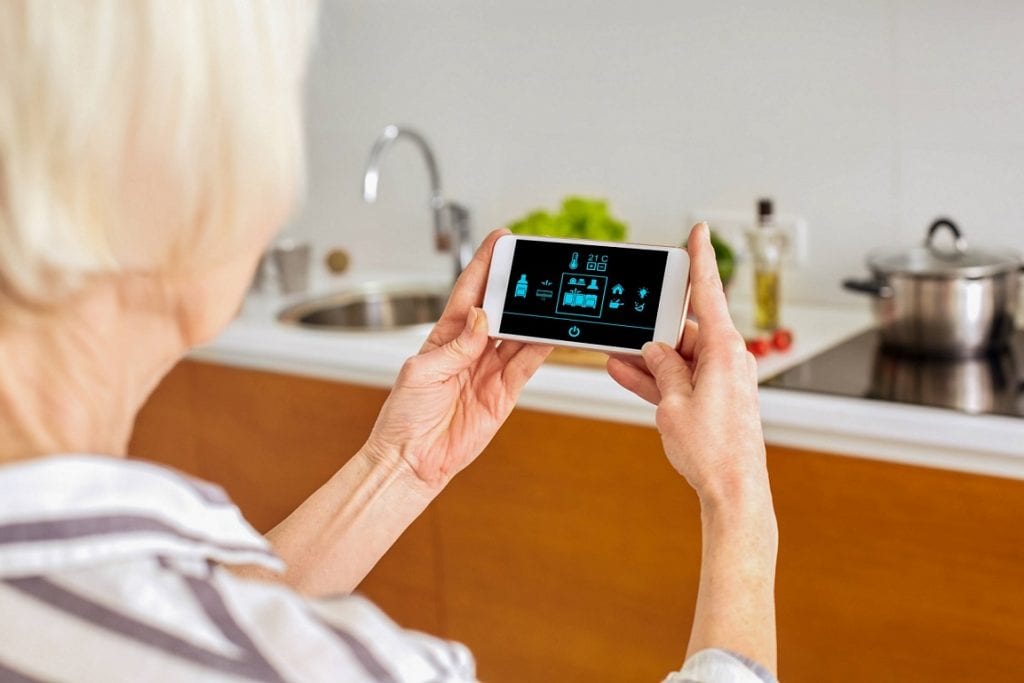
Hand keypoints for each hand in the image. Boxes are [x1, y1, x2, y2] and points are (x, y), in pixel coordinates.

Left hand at [363, 229, 552, 488]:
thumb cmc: (404, 417)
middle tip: (533, 264)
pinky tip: (552, 332)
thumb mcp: (421, 372)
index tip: (500, 240)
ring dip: (532, 315)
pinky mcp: (503, 393)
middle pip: (500, 309)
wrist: (412, 461)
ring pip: (518, 334)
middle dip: (516, 286)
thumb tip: (482, 318)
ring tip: (549, 294)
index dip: (484, 265)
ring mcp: (488, 370)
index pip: (469, 293)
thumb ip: (455, 346)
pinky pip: (526, 365)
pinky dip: (541, 347)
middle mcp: (470, 350)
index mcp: (444, 337)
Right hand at [607, 223, 767, 502]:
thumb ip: (661, 369)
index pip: (710, 292)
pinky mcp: (714, 399)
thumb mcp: (673, 403)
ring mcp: (721, 380)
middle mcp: (727, 359)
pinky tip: (626, 371)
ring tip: (615, 352)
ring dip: (649, 357)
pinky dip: (657, 376)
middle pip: (685, 329)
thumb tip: (655, 351)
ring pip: (678, 356)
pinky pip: (680, 378)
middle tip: (626, 328)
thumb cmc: (714, 451)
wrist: (733, 490)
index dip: (702, 258)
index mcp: (725, 349)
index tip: (700, 231)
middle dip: (653, 330)